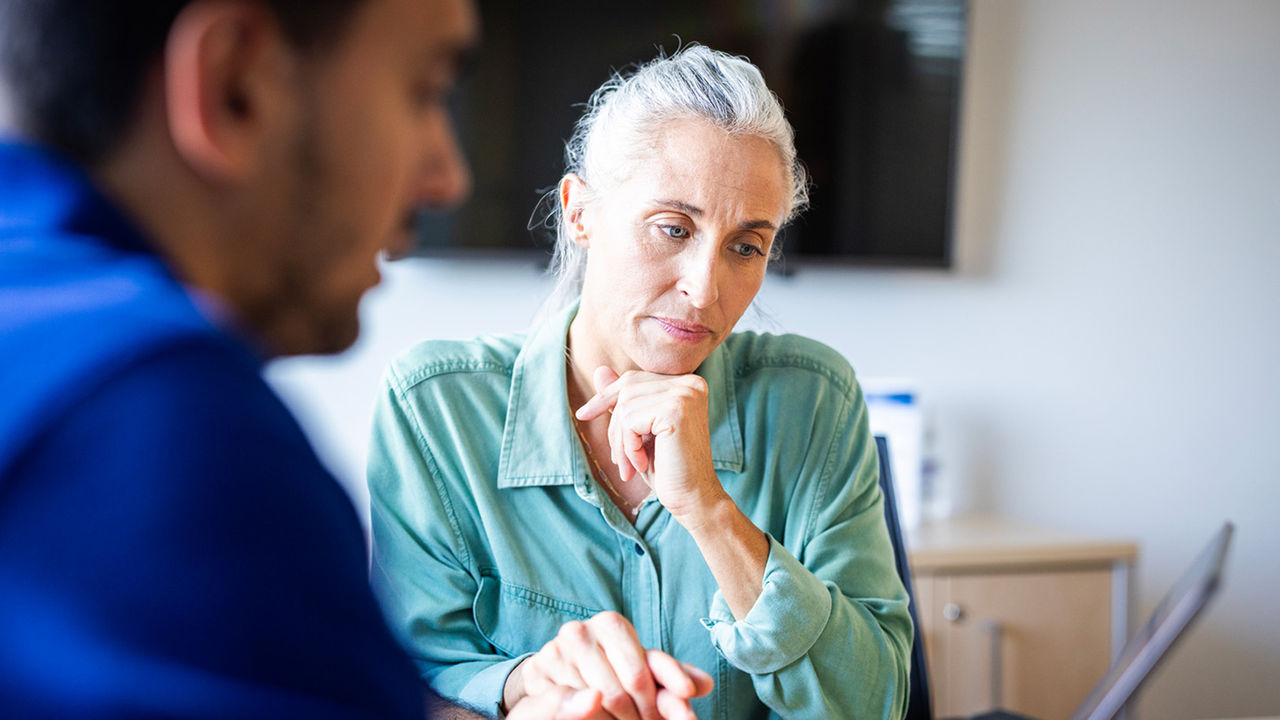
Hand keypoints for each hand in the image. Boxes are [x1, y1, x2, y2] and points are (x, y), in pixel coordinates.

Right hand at [503, 611, 712, 719]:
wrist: (558, 671)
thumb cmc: (610, 668)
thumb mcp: (643, 669)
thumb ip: (671, 676)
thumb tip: (704, 685)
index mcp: (611, 623)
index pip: (642, 672)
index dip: (662, 702)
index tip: (682, 719)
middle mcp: (580, 632)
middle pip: (620, 692)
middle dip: (640, 716)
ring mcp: (555, 652)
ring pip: (596, 703)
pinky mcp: (538, 673)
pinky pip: (568, 706)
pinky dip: (589, 716)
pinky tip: (599, 716)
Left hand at [575, 367, 724, 521]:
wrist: (694, 498)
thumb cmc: (668, 467)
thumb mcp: (641, 430)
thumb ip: (625, 400)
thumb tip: (599, 370)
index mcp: (687, 383)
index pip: (634, 380)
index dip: (605, 397)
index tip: (583, 414)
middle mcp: (690, 383)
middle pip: (627, 391)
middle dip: (615, 427)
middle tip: (620, 460)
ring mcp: (684, 394)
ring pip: (625, 407)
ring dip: (621, 442)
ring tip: (631, 466)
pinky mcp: (676, 410)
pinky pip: (630, 421)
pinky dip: (628, 447)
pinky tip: (642, 464)